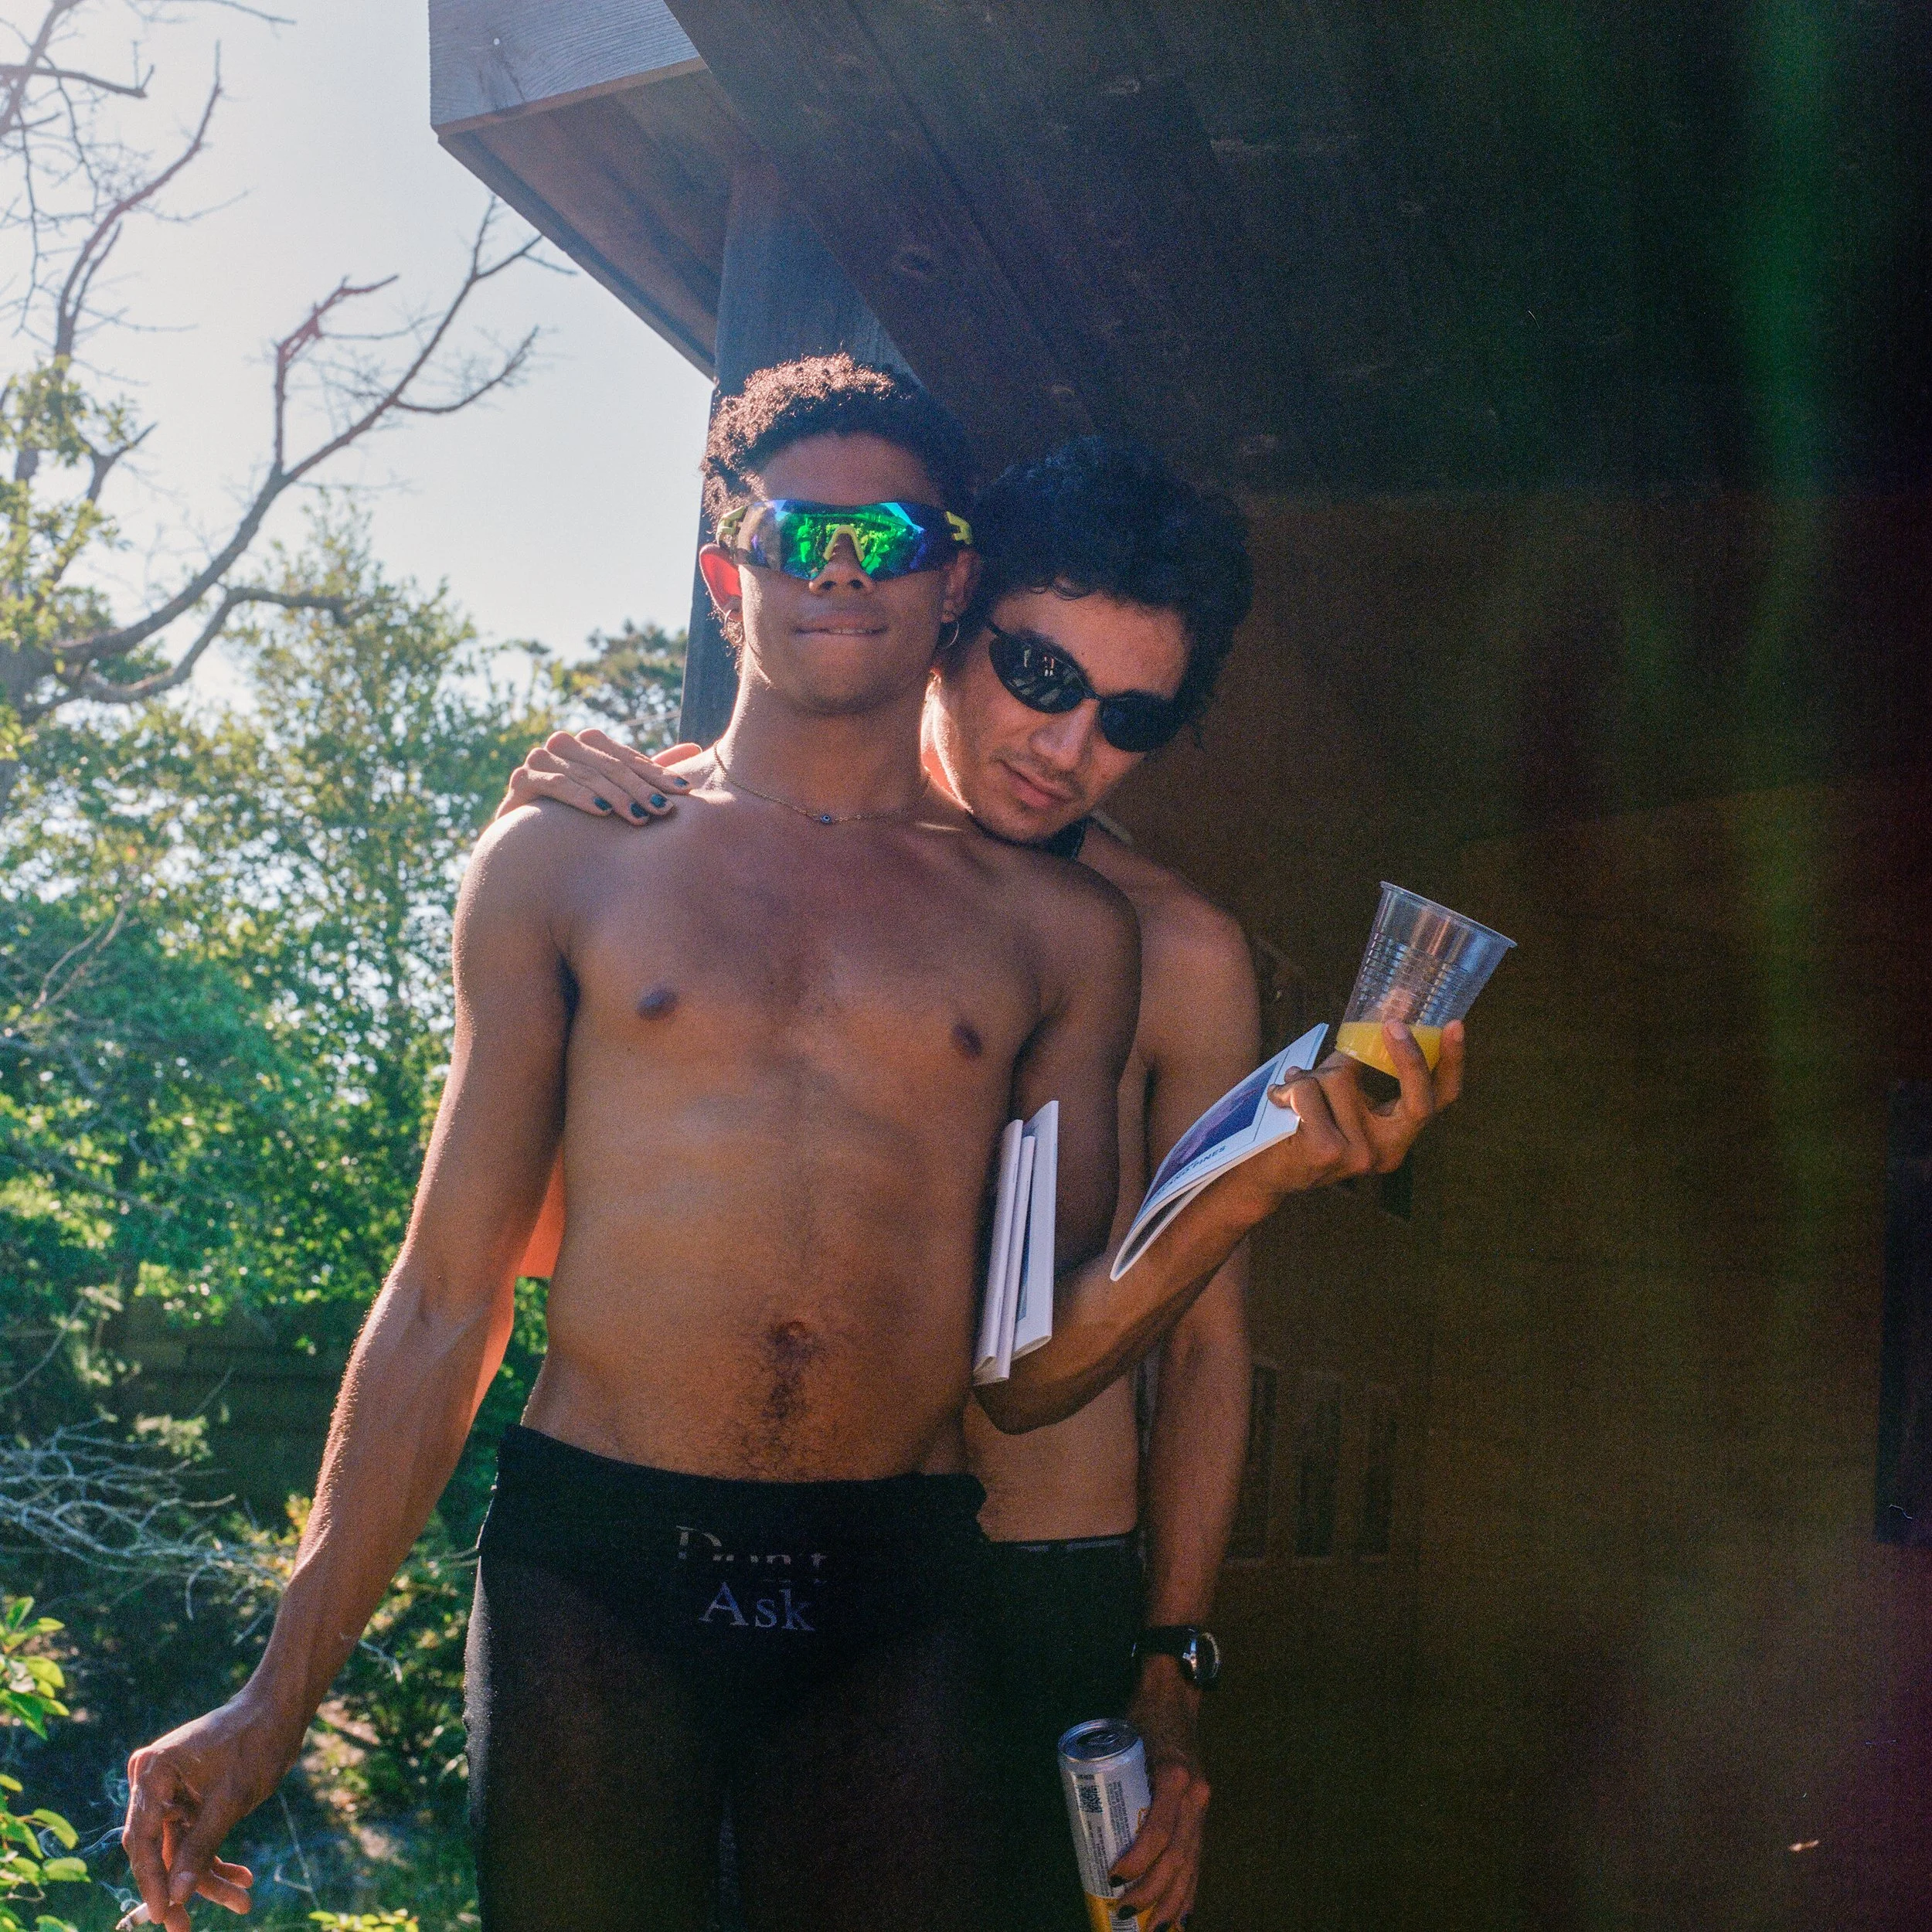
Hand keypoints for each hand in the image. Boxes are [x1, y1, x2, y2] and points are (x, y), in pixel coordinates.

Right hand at [125, 1694, 296, 1930]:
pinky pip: (191, 1835)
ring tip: (241, 1903)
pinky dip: (213, 1856)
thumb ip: (199, 1850)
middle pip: (156, 1848)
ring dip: (205, 1876)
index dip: (150, 1884)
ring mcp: (169, 1789)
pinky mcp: (187, 1796)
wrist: (282, 1708)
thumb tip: (174, 1898)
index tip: (164, 1917)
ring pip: (178, 1847)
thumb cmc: (257, 1743)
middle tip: (188, 1928)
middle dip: (179, 1887)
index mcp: (153, 1773)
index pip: (140, 1841)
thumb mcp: (230, 1801)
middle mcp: (152, 1781)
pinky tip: (241, 1878)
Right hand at [495, 728, 700, 824]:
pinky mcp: (521, 780)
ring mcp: (540, 760)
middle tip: (665, 811)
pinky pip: (555, 783)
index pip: (628, 757)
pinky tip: (602, 812)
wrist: (527, 847)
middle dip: (640, 788)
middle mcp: (564, 746)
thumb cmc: (580, 820)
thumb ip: (648, 772)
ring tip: (640, 817)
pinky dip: (580, 796)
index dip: (657, 773)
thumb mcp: (618, 794)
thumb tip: (695, 747)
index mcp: (588, 745)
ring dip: (616, 795)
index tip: (685, 792)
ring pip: (587, 773)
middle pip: (610, 765)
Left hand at [1111, 1659, 1208, 1928]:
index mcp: (1174, 1775)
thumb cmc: (1141, 1717)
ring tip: (1155, 1927)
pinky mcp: (1202, 1811)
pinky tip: (1182, 1913)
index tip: (1114, 1876)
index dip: (1138, 1859)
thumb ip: (1107, 1773)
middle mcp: (1194, 1794)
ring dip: (1173, 1900)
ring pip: (1191, 1862)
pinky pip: (1198, 1856)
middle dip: (1152, 1891)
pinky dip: (1190, 1888)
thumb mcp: (1121, 1739)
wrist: (1175, 1697)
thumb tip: (1081, 1816)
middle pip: (1177, 1855)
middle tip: (1124, 1910)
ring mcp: (1202, 1804)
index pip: (1159, 1829)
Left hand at [1251, 1018, 1464, 1200]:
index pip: (1439, 1100)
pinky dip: (1289, 1088)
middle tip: (1392, 1024)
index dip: (1452, 1063)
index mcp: (1397, 1135)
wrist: (1264, 1171)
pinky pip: (1309, 1092)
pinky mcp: (1328, 1152)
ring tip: (1293, 1088)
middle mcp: (1387, 1151)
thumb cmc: (1305, 1123)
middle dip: (1409, 1057)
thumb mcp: (1340, 1093)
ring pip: (1341, 1079)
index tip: (1454, 1025)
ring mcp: (1361, 1156)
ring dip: (1311, 1073)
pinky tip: (1278, 1099)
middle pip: (1418, 1100)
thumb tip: (1391, 1003)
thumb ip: (1363, 1059)